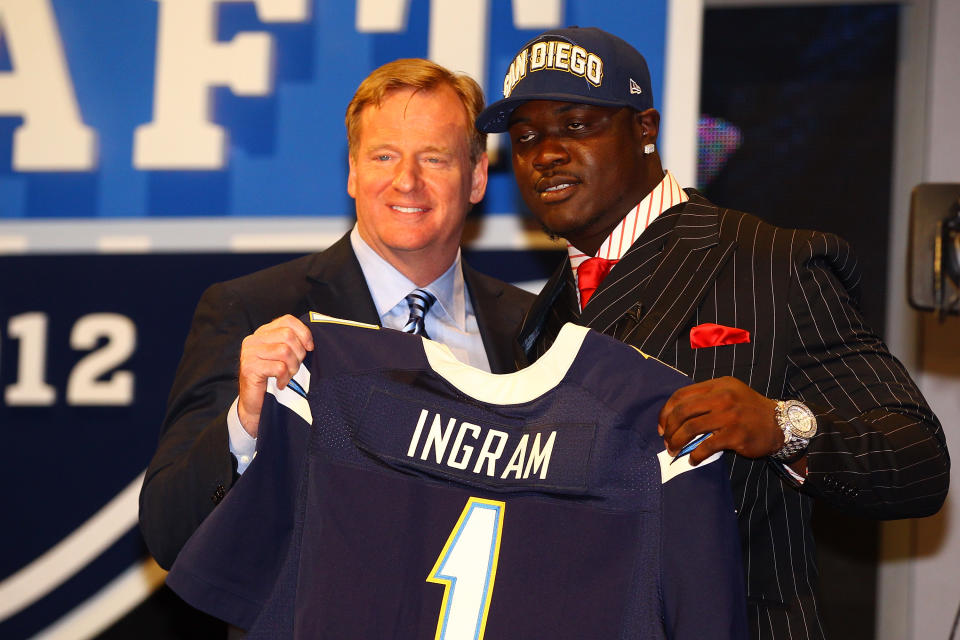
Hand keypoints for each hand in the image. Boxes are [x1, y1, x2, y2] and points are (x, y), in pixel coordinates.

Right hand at [237, 315, 313, 437]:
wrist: (255, 404)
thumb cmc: (272, 379)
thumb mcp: (284, 357)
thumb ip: (292, 344)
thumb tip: (311, 341)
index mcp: (263, 333)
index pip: (287, 320)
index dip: (303, 333)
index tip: (310, 347)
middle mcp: (254, 339)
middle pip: (288, 335)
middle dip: (299, 353)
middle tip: (296, 367)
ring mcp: (249, 353)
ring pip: (284, 351)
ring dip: (292, 367)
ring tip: (288, 376)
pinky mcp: (249, 368)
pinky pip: (278, 367)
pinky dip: (284, 377)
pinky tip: (281, 384)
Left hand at [658, 376, 783, 464]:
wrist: (780, 423)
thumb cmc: (749, 410)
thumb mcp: (729, 393)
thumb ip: (706, 398)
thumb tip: (675, 416)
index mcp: (717, 385)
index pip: (681, 395)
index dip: (666, 411)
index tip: (662, 425)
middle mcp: (722, 397)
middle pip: (682, 411)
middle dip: (669, 428)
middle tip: (667, 440)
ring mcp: (730, 415)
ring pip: (691, 428)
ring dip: (678, 442)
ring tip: (674, 450)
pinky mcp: (736, 434)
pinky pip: (707, 446)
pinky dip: (696, 455)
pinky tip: (693, 460)